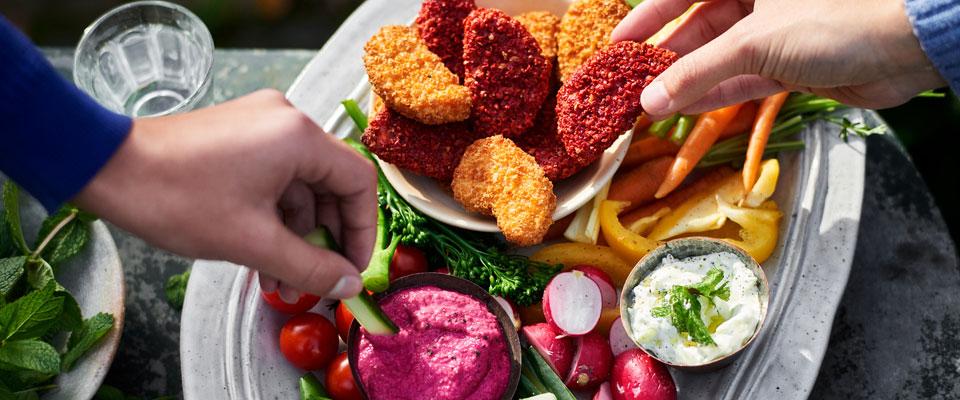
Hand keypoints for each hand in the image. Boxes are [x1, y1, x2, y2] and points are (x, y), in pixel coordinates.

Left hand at [74, 90, 377, 298]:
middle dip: (325, 237)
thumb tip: (350, 285)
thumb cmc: (178, 199)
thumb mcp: (252, 242)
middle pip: (332, 183)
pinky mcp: (241, 134)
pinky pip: (277, 176)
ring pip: (302, 184)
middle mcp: (288, 121)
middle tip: (316, 279)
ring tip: (280, 279)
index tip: (351, 269)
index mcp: (299, 137)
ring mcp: (262, 124)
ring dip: (297, 232)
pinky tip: (262, 254)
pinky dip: (276, 214)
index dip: (362, 230)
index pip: (359, 182)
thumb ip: (310, 266)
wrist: (106, 168)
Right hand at [611, 0, 946, 118]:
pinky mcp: (791, 65)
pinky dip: (715, 95)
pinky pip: (742, 80)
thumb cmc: (836, 18)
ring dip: (687, 82)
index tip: (620, 45)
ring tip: (651, 103)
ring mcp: (775, 33)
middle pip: (699, 28)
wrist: (906, 46)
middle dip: (666, 58)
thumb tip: (651, 98)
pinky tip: (685, 109)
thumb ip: (697, 72)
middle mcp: (759, 0)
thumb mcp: (753, 41)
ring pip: (719, 58)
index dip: (649, 17)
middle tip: (633, 83)